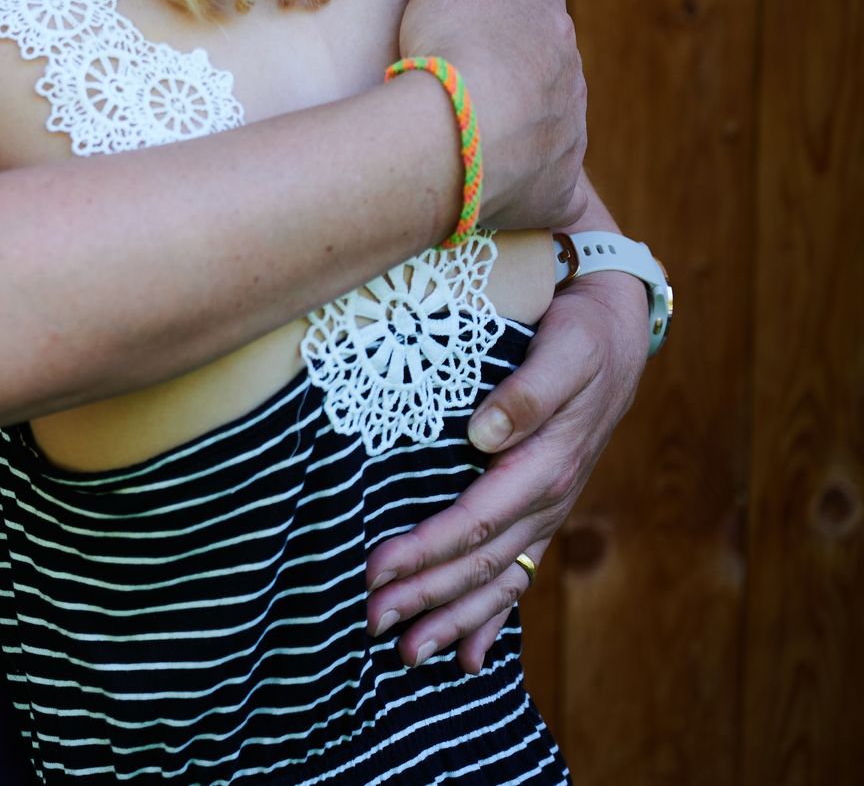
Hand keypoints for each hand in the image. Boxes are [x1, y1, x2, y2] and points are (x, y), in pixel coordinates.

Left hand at [362, 271, 648, 671]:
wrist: (617, 335)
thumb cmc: (581, 336)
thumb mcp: (562, 350)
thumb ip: (527, 391)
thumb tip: (484, 432)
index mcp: (545, 466)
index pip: (474, 521)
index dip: (424, 550)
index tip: (376, 570)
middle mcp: (547, 500)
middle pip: (479, 563)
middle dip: (425, 597)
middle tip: (372, 623)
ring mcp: (547, 512)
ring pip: (498, 580)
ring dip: (453, 619)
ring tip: (410, 656)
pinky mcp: (541, 512)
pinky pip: (517, 575)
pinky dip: (492, 617)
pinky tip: (468, 655)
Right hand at [399, 0, 587, 231]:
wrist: (456, 141)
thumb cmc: (450, 54)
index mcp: (544, 23)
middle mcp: (567, 76)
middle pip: (558, 51)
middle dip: (540, 41)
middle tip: (520, 35)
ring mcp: (566, 134)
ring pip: (563, 114)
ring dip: (544, 106)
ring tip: (521, 108)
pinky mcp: (556, 187)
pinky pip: (563, 190)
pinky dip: (557, 188)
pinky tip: (554, 193)